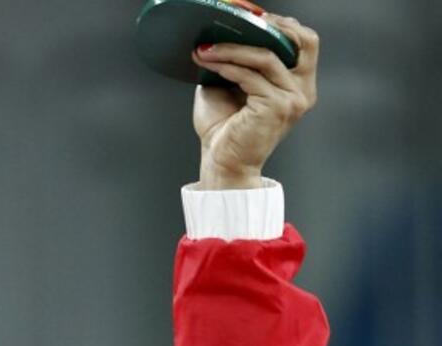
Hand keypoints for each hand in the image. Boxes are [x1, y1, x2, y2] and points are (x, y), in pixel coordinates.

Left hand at [191, 14, 319, 188]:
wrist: (222, 162)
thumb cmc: (225, 130)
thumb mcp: (231, 87)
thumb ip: (237, 63)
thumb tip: (220, 35)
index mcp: (296, 84)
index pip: (304, 42)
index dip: (282, 25)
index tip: (251, 16)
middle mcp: (302, 90)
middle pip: (303, 41)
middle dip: (271, 26)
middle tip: (240, 21)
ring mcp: (292, 99)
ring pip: (266, 57)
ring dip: (232, 47)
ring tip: (206, 48)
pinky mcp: (276, 106)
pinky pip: (250, 75)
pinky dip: (227, 65)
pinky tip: (210, 62)